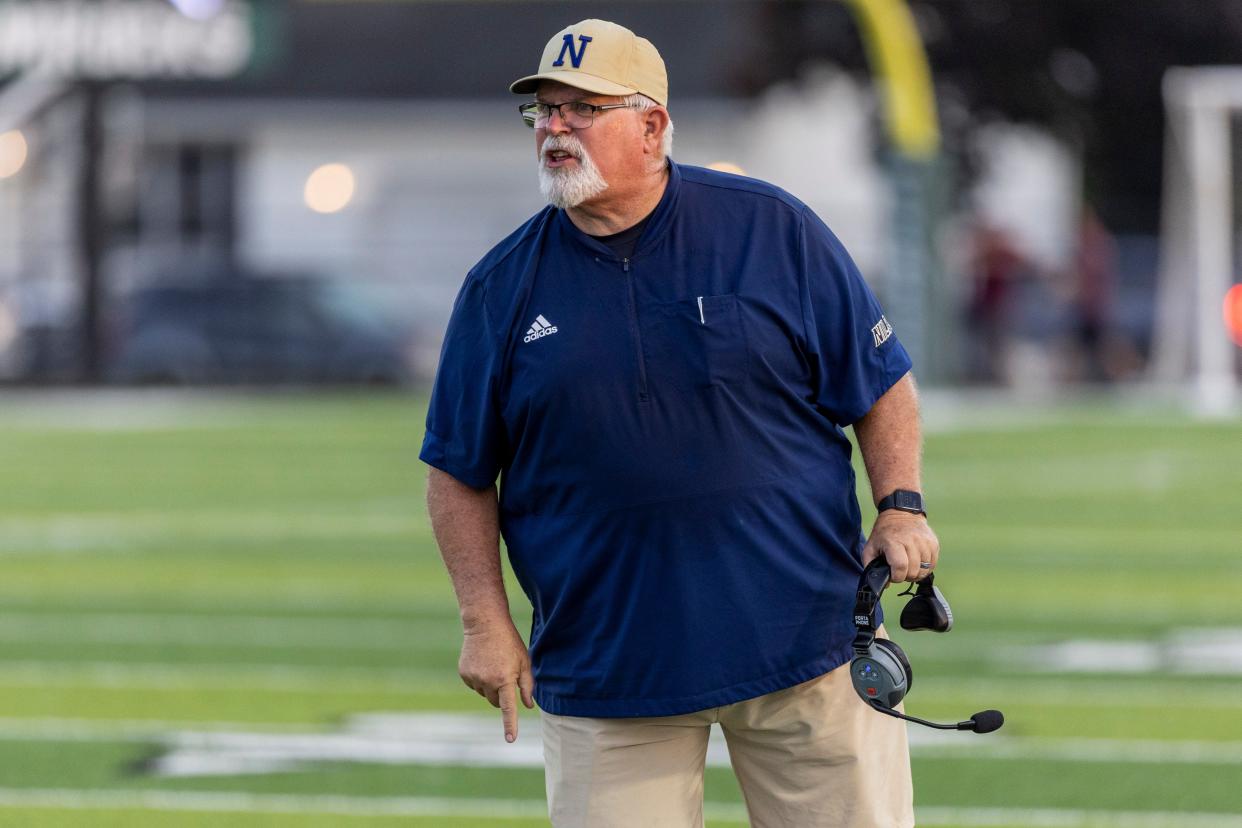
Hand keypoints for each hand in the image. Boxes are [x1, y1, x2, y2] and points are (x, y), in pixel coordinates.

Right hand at [458, 618, 535, 742]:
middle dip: (502, 695)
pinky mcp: (464, 674)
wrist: (484, 624)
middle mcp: (487, 681)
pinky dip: (480, 680)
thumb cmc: (509, 642)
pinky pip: (475, 686)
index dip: (510, 725)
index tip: (510, 739)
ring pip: (485, 694)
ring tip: (494, 664)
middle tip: (506, 675)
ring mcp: (474, 678)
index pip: (508, 708)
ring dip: (491, 686)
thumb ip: (527, 685)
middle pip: (496, 702)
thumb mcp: (524, 661)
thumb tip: (528, 706)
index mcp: (505, 679)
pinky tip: (483, 663)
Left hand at [861, 511, 938, 582]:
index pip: (900, 567)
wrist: (901, 513)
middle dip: (906, 576)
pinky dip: (926, 567)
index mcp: (893, 541)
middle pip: (913, 571)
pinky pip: (933, 563)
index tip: (893, 574)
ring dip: (917, 573)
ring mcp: (924, 541)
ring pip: (925, 569)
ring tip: (909, 567)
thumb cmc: (884, 533)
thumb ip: (871, 566)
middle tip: (901, 570)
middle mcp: (911, 540)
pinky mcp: (933, 542)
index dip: (897, 577)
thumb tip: (884, 584)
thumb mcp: (870, 547)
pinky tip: (917, 562)